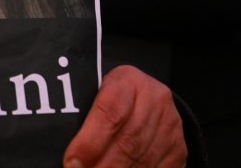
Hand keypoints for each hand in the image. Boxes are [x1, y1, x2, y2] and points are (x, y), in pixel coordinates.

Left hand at [62, 65, 185, 167]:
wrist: (147, 96)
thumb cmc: (110, 97)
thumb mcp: (95, 93)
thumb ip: (82, 114)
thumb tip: (61, 148)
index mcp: (128, 81)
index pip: (109, 112)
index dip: (89, 142)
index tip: (72, 162)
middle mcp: (154, 100)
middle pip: (127, 142)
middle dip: (101, 166)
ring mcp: (170, 126)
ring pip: (142, 159)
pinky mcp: (178, 149)